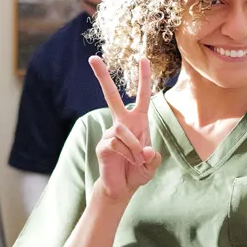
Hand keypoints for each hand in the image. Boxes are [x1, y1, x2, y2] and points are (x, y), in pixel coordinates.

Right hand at [89, 55, 160, 203]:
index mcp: (137, 122)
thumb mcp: (152, 165)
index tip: (143, 59)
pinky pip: (116, 144)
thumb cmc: (138, 172)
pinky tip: (128, 162)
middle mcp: (122, 123)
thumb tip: (146, 150)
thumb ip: (153, 158)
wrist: (122, 188)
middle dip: (102, 77)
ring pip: (122, 131)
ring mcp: (110, 133)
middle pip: (111, 96)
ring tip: (138, 160)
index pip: (141, 96)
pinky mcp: (102, 144)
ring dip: (134, 148)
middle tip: (92, 58)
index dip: (144, 78)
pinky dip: (127, 154)